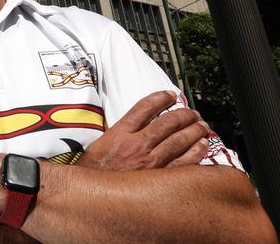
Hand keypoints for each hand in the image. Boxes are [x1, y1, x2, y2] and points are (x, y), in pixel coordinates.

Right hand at [78, 90, 209, 170]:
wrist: (90, 197)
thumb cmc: (93, 171)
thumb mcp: (100, 143)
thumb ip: (120, 131)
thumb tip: (141, 121)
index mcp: (119, 133)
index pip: (145, 107)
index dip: (161, 98)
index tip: (170, 95)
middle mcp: (135, 145)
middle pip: (167, 122)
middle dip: (183, 114)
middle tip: (191, 112)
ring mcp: (149, 162)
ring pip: (178, 140)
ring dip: (193, 129)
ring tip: (201, 124)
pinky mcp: (158, 179)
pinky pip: (184, 163)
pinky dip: (196, 152)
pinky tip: (203, 145)